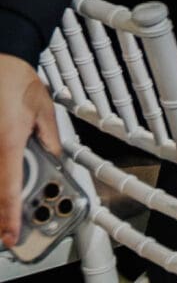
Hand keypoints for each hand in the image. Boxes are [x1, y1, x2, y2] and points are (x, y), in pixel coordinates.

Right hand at [0, 55, 61, 248]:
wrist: (0, 60)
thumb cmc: (17, 82)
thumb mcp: (44, 109)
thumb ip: (50, 137)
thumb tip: (54, 158)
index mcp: (8, 142)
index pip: (9, 188)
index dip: (10, 215)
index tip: (12, 234)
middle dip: (1, 213)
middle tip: (8, 231)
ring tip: (7, 213)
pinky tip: (5, 184)